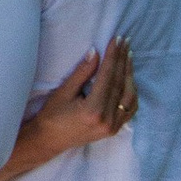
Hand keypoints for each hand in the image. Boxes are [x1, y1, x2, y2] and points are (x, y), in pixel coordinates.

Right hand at [0, 37, 136, 180]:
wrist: (48, 140)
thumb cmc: (52, 116)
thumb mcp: (64, 92)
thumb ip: (82, 73)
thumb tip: (95, 52)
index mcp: (93, 110)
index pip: (108, 76)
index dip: (113, 56)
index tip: (117, 40)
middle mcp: (107, 119)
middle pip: (120, 84)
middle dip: (123, 60)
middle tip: (125, 42)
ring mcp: (112, 126)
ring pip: (129, 96)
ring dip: (130, 74)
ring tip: (128, 56)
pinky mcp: (114, 129)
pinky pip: (130, 109)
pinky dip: (131, 92)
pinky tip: (129, 78)